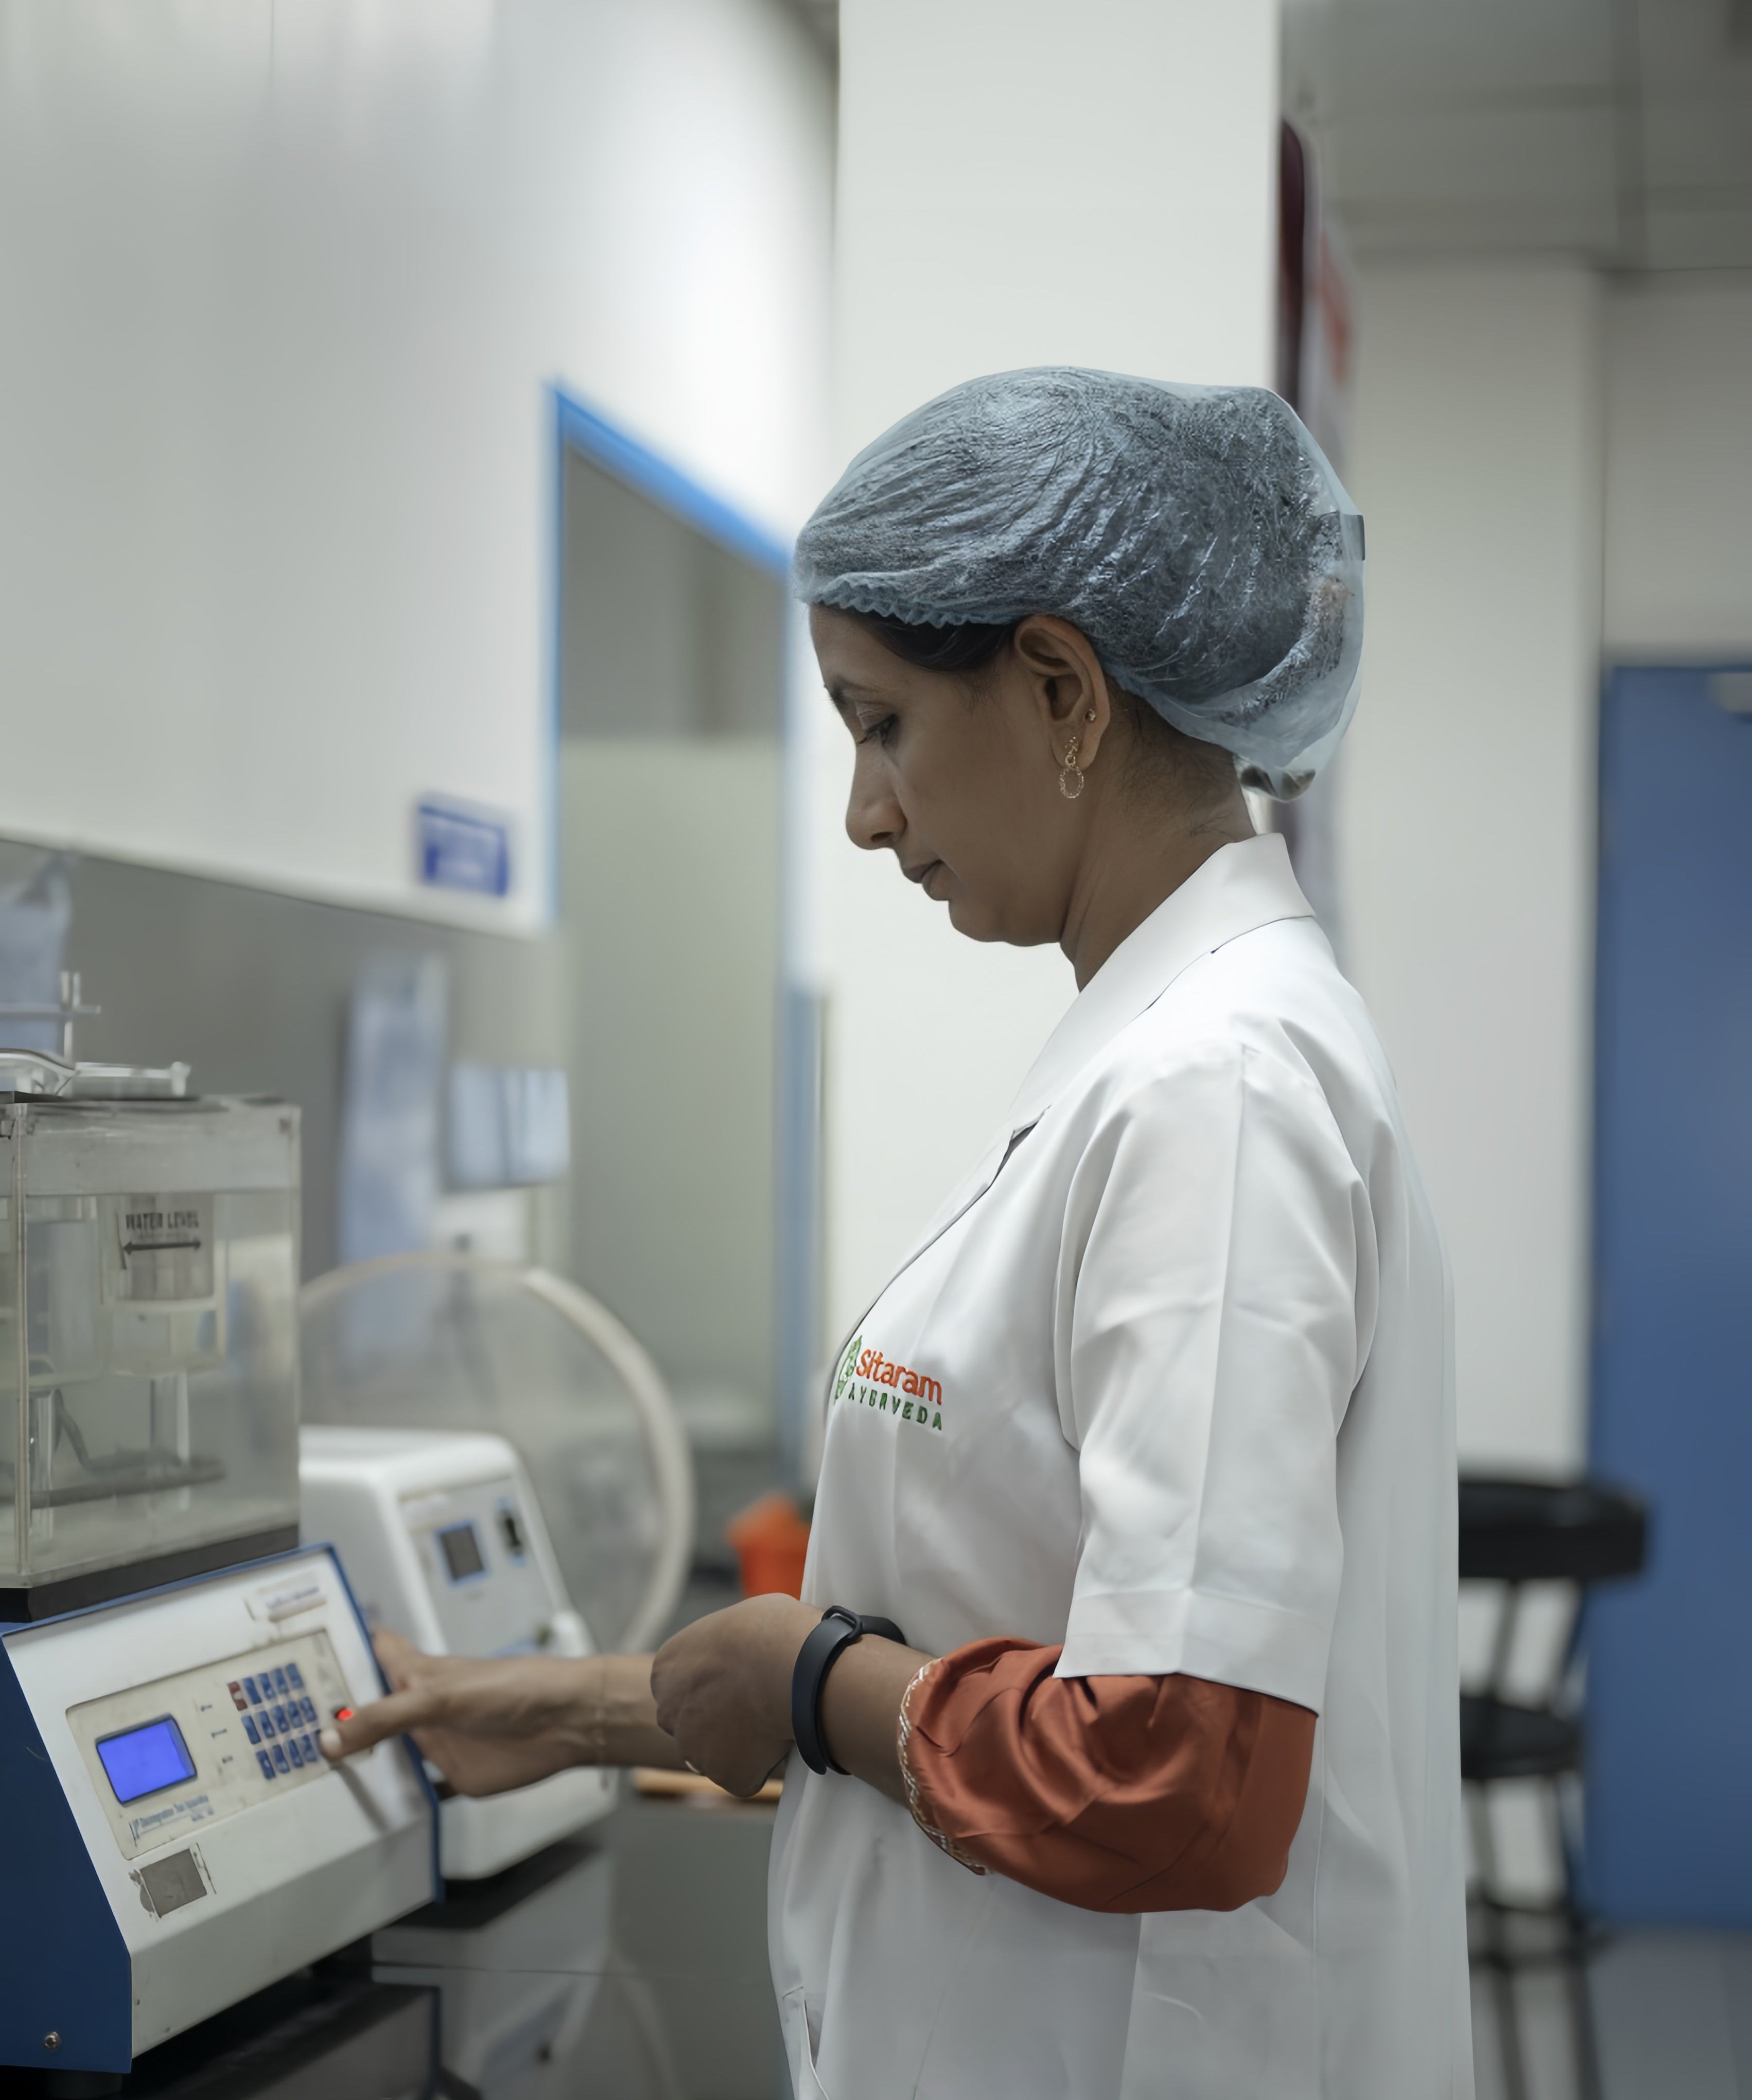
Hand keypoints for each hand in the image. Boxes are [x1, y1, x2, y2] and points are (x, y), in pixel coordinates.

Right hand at [319, 1628, 609, 1795]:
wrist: (563, 1723)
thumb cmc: (512, 1687)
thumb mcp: (439, 1697)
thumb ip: (384, 1718)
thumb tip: (331, 1739)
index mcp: (414, 1675)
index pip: (373, 1651)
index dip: (342, 1650)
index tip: (297, 1660)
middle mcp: (419, 1708)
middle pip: (370, 1711)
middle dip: (336, 1720)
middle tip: (284, 1737)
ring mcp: (434, 1742)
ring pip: (387, 1754)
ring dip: (360, 1765)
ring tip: (307, 1780)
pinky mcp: (451, 1776)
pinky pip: (417, 1791)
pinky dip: (396, 1801)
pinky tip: (367, 1815)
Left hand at [650, 1594, 818, 1796]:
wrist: (793, 1668)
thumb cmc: (771, 1633)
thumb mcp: (737, 1624)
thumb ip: (725, 1648)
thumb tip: (743, 1651)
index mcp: (668, 1666)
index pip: (680, 1687)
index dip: (711, 1688)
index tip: (735, 1686)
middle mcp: (669, 1709)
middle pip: (691, 1724)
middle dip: (717, 1723)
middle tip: (754, 1708)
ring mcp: (693, 1747)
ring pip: (717, 1754)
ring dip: (740, 1745)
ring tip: (774, 1719)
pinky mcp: (723, 1774)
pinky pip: (745, 1775)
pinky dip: (762, 1765)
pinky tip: (780, 1738)